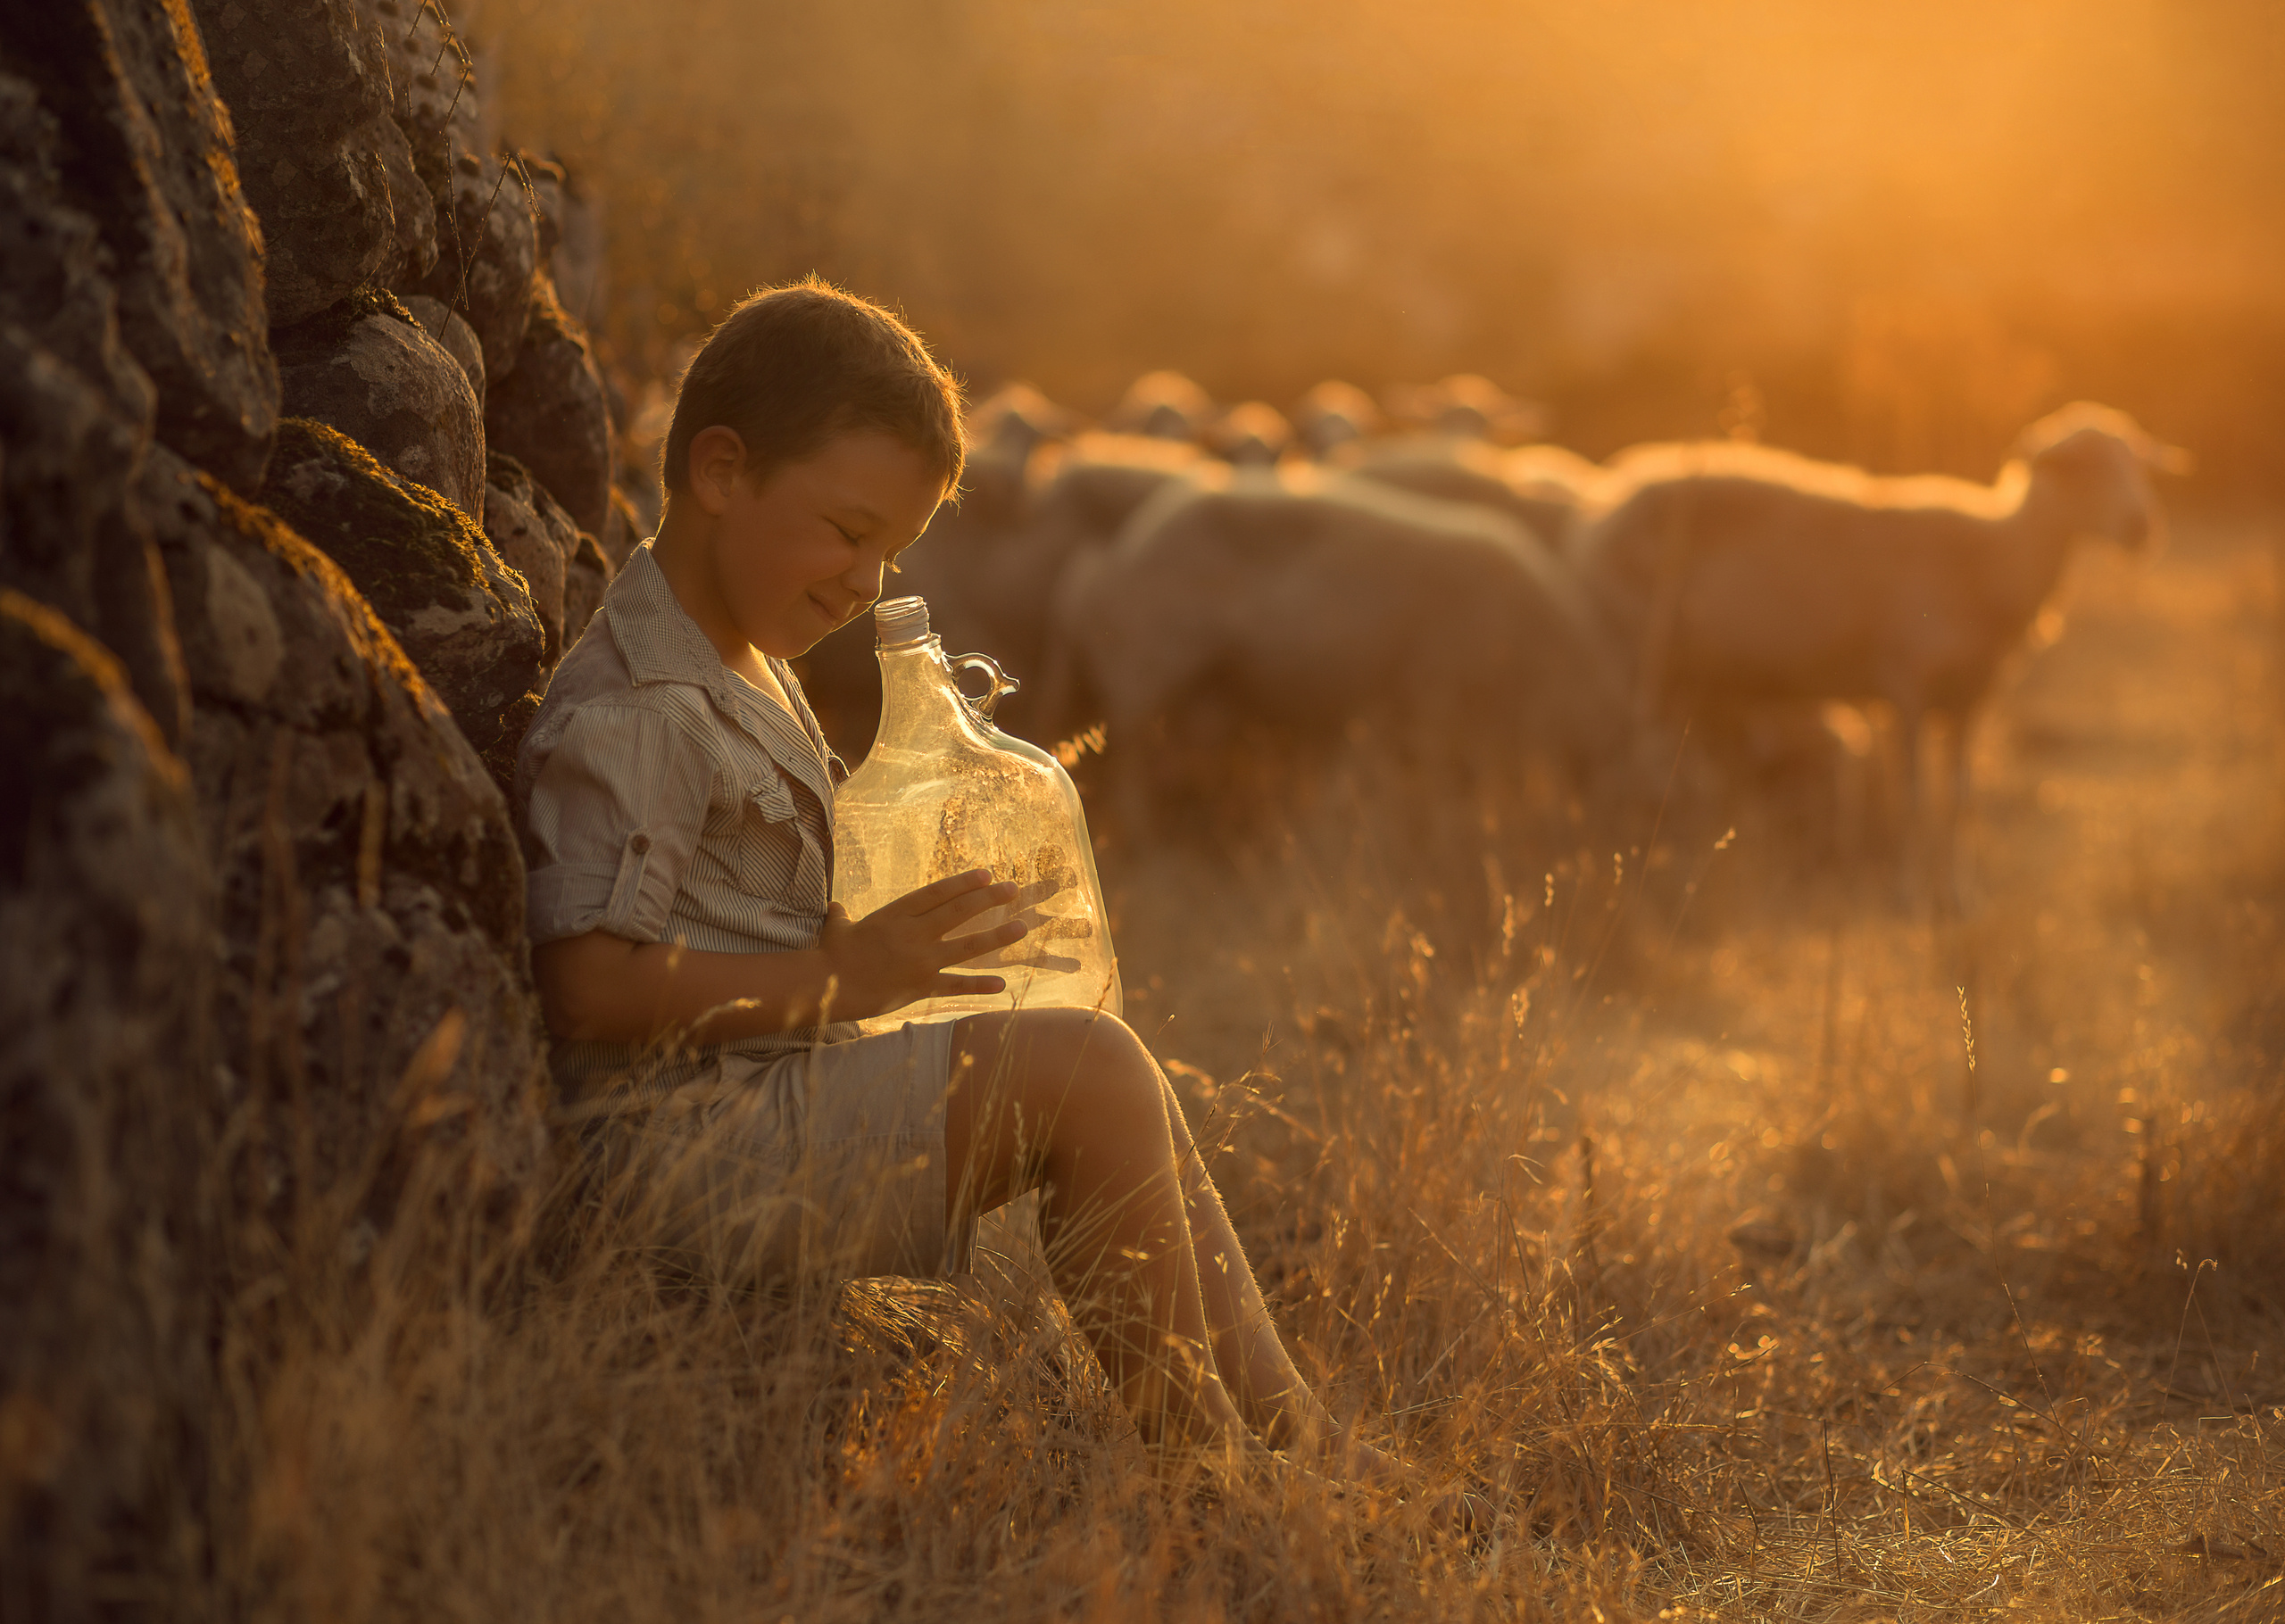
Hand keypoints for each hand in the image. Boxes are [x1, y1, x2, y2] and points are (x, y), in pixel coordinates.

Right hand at [816, 868, 1027, 1020]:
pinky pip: (955, 986)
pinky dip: (979, 985)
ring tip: (1021, 927)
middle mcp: (913, 933)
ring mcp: (920, 961)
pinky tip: (1002, 984)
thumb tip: (835, 908)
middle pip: (959, 911)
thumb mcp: (837, 926)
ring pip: (966, 946)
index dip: (964, 882)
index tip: (986, 874)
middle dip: (989, 899)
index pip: (938, 892)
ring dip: (997, 936)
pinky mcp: (920, 987)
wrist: (825, 986)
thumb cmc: (830, 954)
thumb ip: (842, 915)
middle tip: (1013, 889)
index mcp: (896, 913)